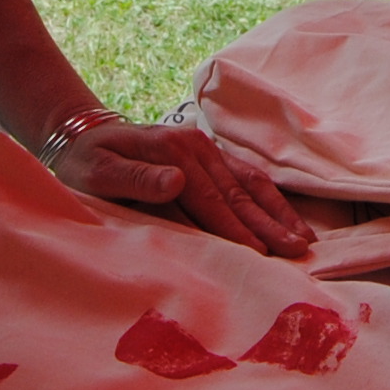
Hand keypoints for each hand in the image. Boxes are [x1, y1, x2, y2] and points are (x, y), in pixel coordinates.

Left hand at [53, 116, 312, 257]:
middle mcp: (196, 146)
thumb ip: (136, 179)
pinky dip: (269, 199)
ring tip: (304, 238)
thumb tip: (177, 182)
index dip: (235, 227)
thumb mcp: (99, 172)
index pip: (210, 199)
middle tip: (296, 251)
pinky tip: (286, 218)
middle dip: (269, 224)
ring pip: (249, 184)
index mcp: (173, 151)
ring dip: (277, 212)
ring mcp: (207, 149)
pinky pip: (246, 177)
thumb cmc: (88, 163)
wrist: (85, 136)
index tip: (258, 253)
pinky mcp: (211, 155)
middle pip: (238, 192)